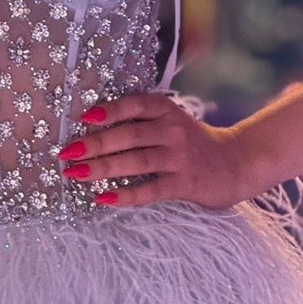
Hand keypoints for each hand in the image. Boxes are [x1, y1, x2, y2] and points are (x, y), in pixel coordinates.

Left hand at [57, 93, 247, 209]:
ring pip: (135, 161)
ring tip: (75, 174)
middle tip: (66, 153)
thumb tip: (93, 124)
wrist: (236, 162)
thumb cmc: (192, 142)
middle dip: (94, 144)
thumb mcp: (171, 120)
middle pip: (128, 135)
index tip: (83, 118)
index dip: (108, 110)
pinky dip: (125, 194)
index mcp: (165, 109)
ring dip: (102, 168)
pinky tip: (103, 198)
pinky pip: (150, 189)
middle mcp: (171, 129)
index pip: (133, 105)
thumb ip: (142, 120)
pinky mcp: (184, 183)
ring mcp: (178, 157)